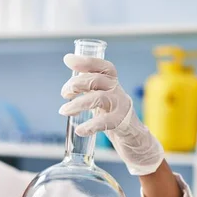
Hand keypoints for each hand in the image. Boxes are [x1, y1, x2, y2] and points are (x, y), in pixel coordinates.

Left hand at [58, 54, 164, 175]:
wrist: (133, 136)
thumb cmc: (112, 114)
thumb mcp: (101, 97)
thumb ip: (89, 90)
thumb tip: (68, 87)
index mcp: (112, 82)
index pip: (102, 67)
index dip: (86, 61)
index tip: (68, 59)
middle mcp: (117, 91)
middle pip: (97, 80)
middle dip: (76, 84)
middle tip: (64, 94)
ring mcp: (120, 106)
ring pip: (99, 98)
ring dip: (77, 104)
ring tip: (63, 111)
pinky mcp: (121, 123)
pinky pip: (104, 122)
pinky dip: (90, 126)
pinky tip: (79, 130)